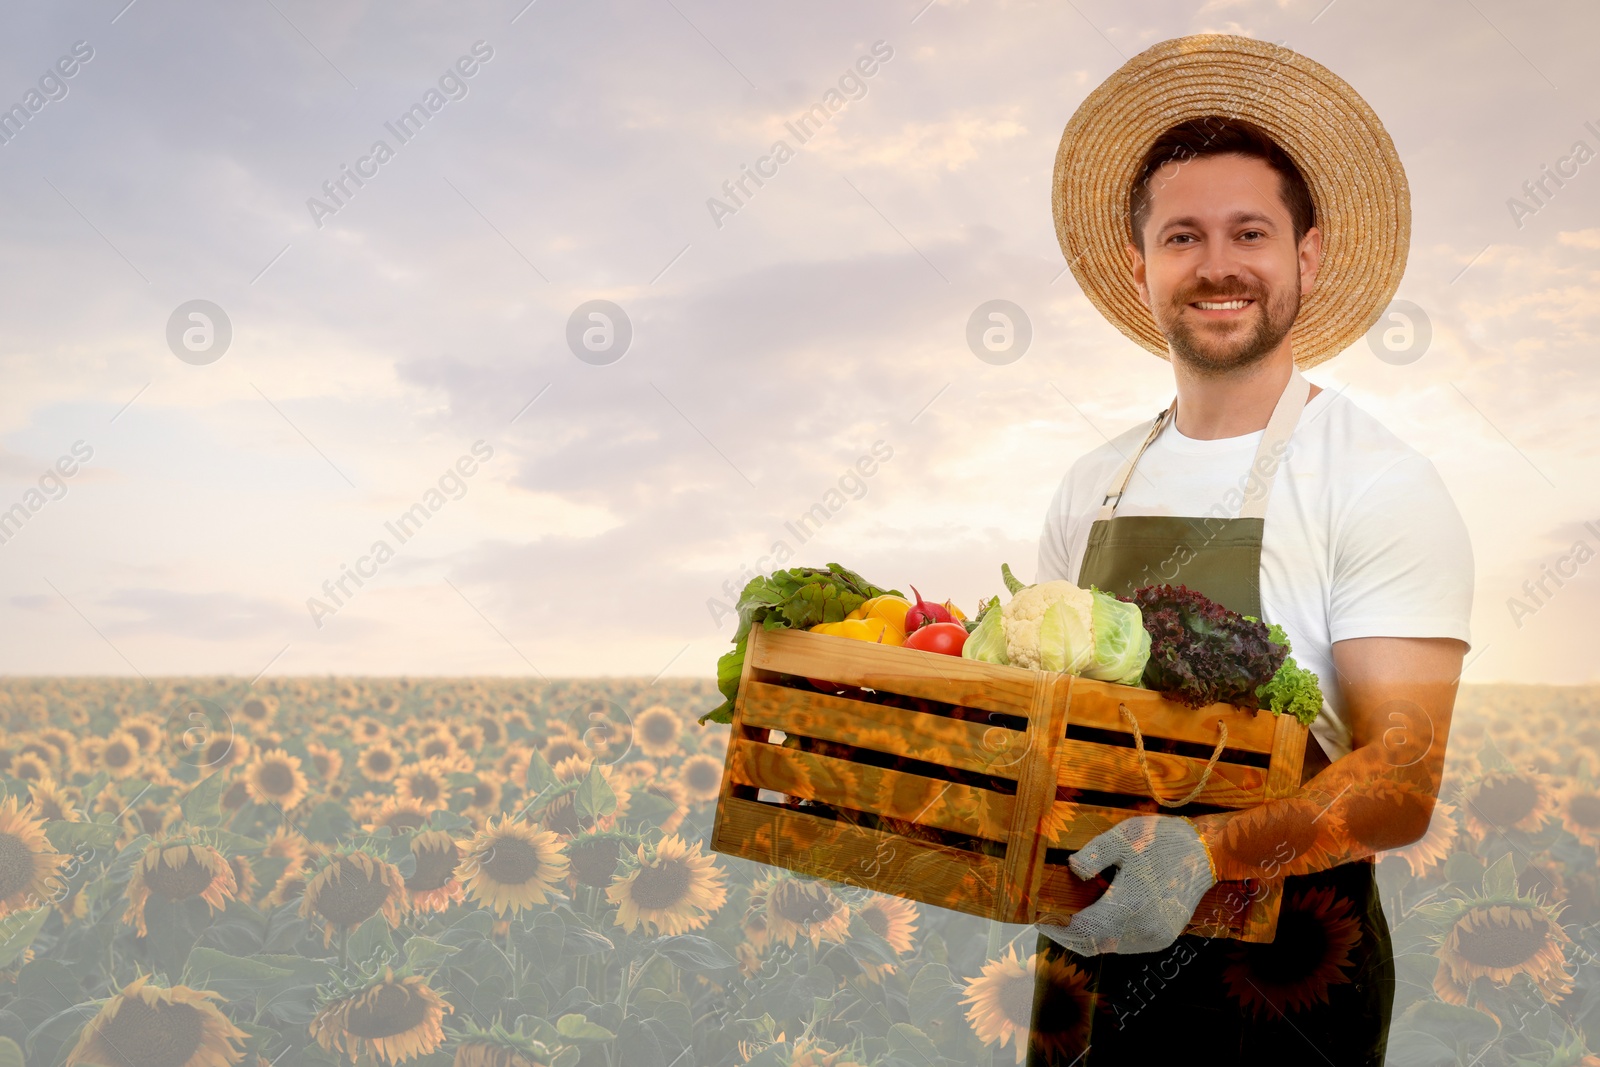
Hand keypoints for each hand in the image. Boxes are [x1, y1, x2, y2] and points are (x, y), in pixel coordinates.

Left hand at [1037, 815, 1217, 955]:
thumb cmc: (1162, 841)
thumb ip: (1095, 854)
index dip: (1058, 926)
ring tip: (1068, 920)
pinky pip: (1126, 945)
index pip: (1083, 929)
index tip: (1040, 917)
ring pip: (1109, 948)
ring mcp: (1155, 938)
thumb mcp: (1124, 837)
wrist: (1206, 853)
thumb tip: (1072, 870)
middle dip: (1068, 936)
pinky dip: (1106, 937)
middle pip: (1093, 945)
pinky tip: (1096, 920)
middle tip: (1049, 920)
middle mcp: (1143, 929)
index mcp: (1130, 905)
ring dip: (1087, 938)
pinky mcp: (1163, 938)